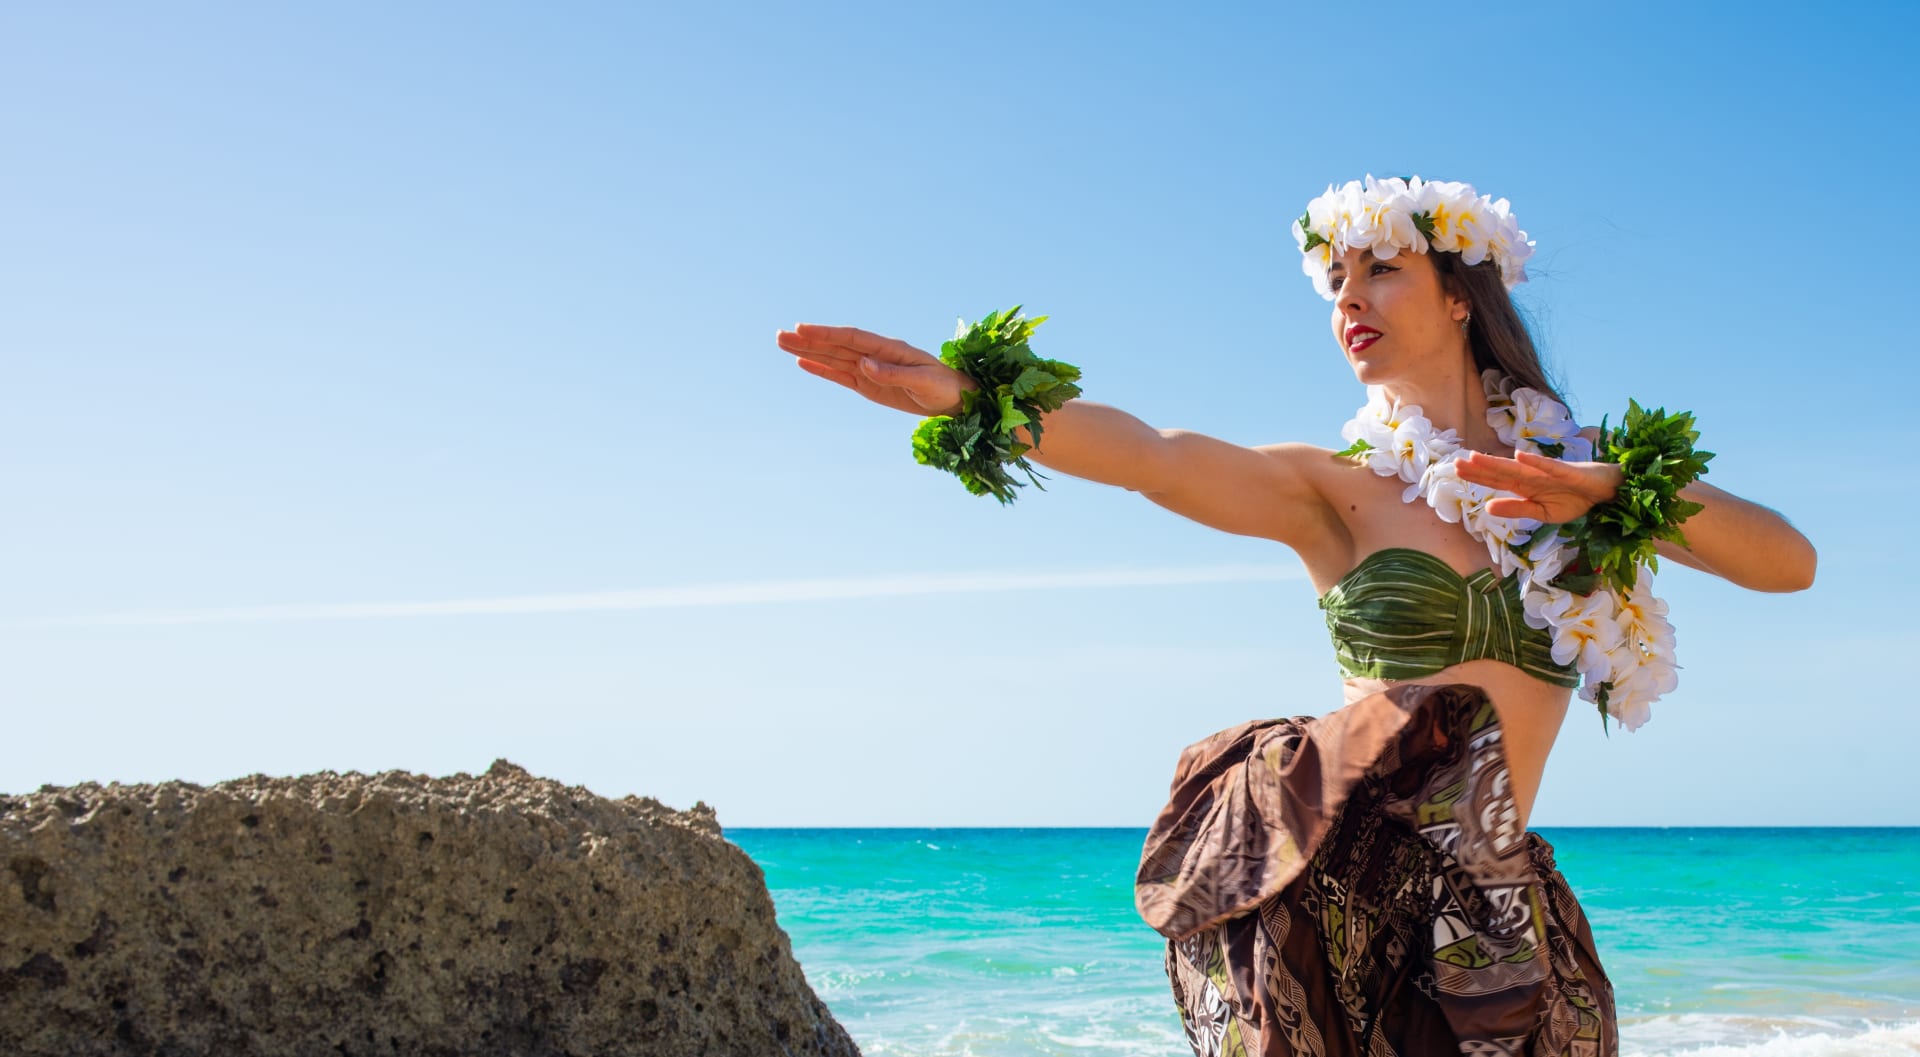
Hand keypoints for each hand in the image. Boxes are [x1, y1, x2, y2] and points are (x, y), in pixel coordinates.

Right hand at [776, 324, 976, 417]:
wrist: (955, 399)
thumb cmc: (944, 386)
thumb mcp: (923, 381)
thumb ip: (893, 373)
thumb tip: (864, 363)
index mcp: (889, 349)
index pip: (852, 339)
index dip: (827, 334)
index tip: (803, 329)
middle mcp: (875, 355)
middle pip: (836, 346)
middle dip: (809, 340)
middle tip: (780, 335)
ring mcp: (870, 369)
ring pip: (834, 358)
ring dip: (809, 352)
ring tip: (783, 343)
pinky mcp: (868, 384)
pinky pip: (840, 376)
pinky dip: (821, 369)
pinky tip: (803, 362)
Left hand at [1453, 449, 1625, 522]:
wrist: (1607, 492)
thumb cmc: (1574, 498)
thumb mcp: (1543, 513)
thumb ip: (1517, 509)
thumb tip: (1488, 507)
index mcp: (1526, 486)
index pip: (1497, 480)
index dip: (1478, 476)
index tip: (1456, 470)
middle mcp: (1534, 476)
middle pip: (1502, 471)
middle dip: (1480, 467)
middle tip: (1455, 463)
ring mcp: (1550, 472)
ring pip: (1520, 467)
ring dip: (1498, 462)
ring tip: (1476, 457)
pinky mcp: (1569, 471)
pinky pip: (1551, 467)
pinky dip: (1537, 461)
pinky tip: (1520, 455)